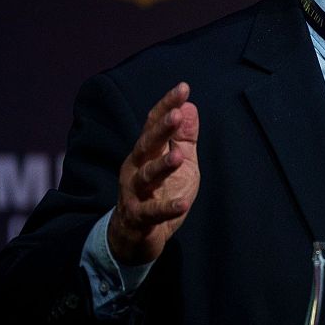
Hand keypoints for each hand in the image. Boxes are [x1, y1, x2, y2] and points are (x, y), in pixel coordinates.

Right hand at [108, 82, 199, 264]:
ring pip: (145, 177)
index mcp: (145, 153)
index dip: (167, 105)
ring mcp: (134, 193)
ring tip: (178, 156)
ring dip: (161, 166)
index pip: (153, 124)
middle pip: (146, 145)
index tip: (183, 87)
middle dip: (160, 129)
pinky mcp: (139, 218)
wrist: (136, 237)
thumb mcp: (179, 164)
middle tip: (176, 114)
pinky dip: (167, 209)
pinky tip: (182, 204)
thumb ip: (184, 137)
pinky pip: (152, 213)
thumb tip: (190, 106)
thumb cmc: (160, 194)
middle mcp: (135, 168)